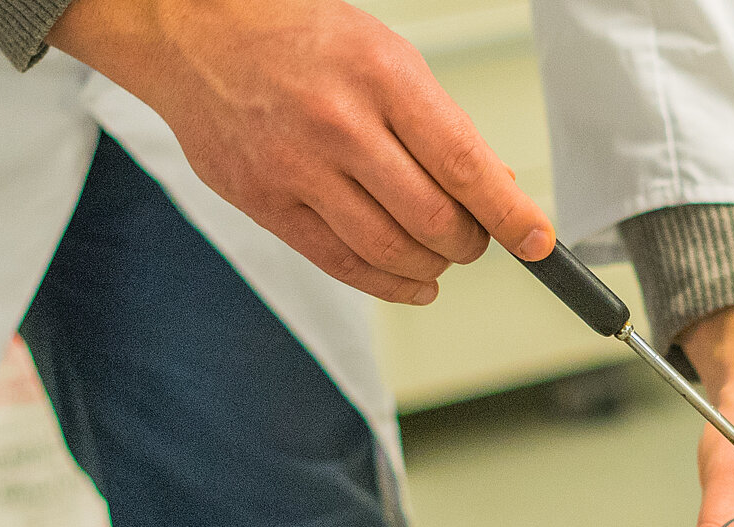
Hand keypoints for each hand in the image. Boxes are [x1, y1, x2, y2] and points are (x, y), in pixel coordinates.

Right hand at [48, 0, 555, 303]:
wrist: (195, 34)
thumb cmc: (297, 38)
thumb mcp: (386, 56)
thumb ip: (440, 124)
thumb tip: (495, 187)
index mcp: (382, 77)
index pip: (465, 165)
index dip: (510, 215)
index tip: (537, 240)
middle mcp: (340, 124)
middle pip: (433, 220)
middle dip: (470, 243)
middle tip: (476, 238)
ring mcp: (298, 169)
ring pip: (391, 252)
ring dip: (433, 268)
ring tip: (442, 258)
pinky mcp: (266, 204)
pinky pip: (342, 266)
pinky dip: (389, 285)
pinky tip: (410, 281)